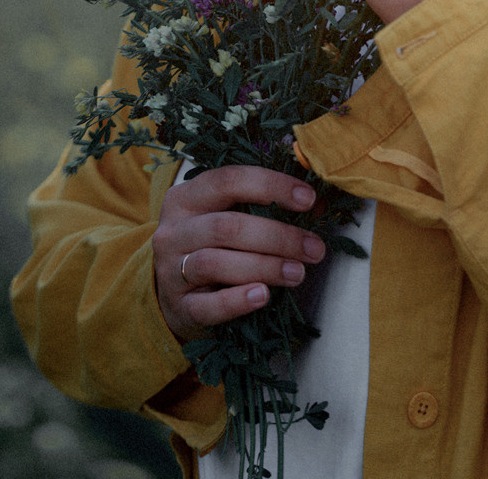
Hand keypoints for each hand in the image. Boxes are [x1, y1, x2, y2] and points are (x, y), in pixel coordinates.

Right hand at [151, 165, 325, 342]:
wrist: (173, 293)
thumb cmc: (212, 245)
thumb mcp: (229, 216)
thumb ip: (265, 206)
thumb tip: (317, 204)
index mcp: (187, 197)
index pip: (229, 180)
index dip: (271, 185)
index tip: (308, 199)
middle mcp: (174, 230)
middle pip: (228, 227)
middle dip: (278, 236)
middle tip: (314, 248)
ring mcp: (170, 270)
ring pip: (216, 263)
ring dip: (265, 267)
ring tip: (298, 273)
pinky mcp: (178, 307)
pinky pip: (207, 306)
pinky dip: (237, 301)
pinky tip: (264, 295)